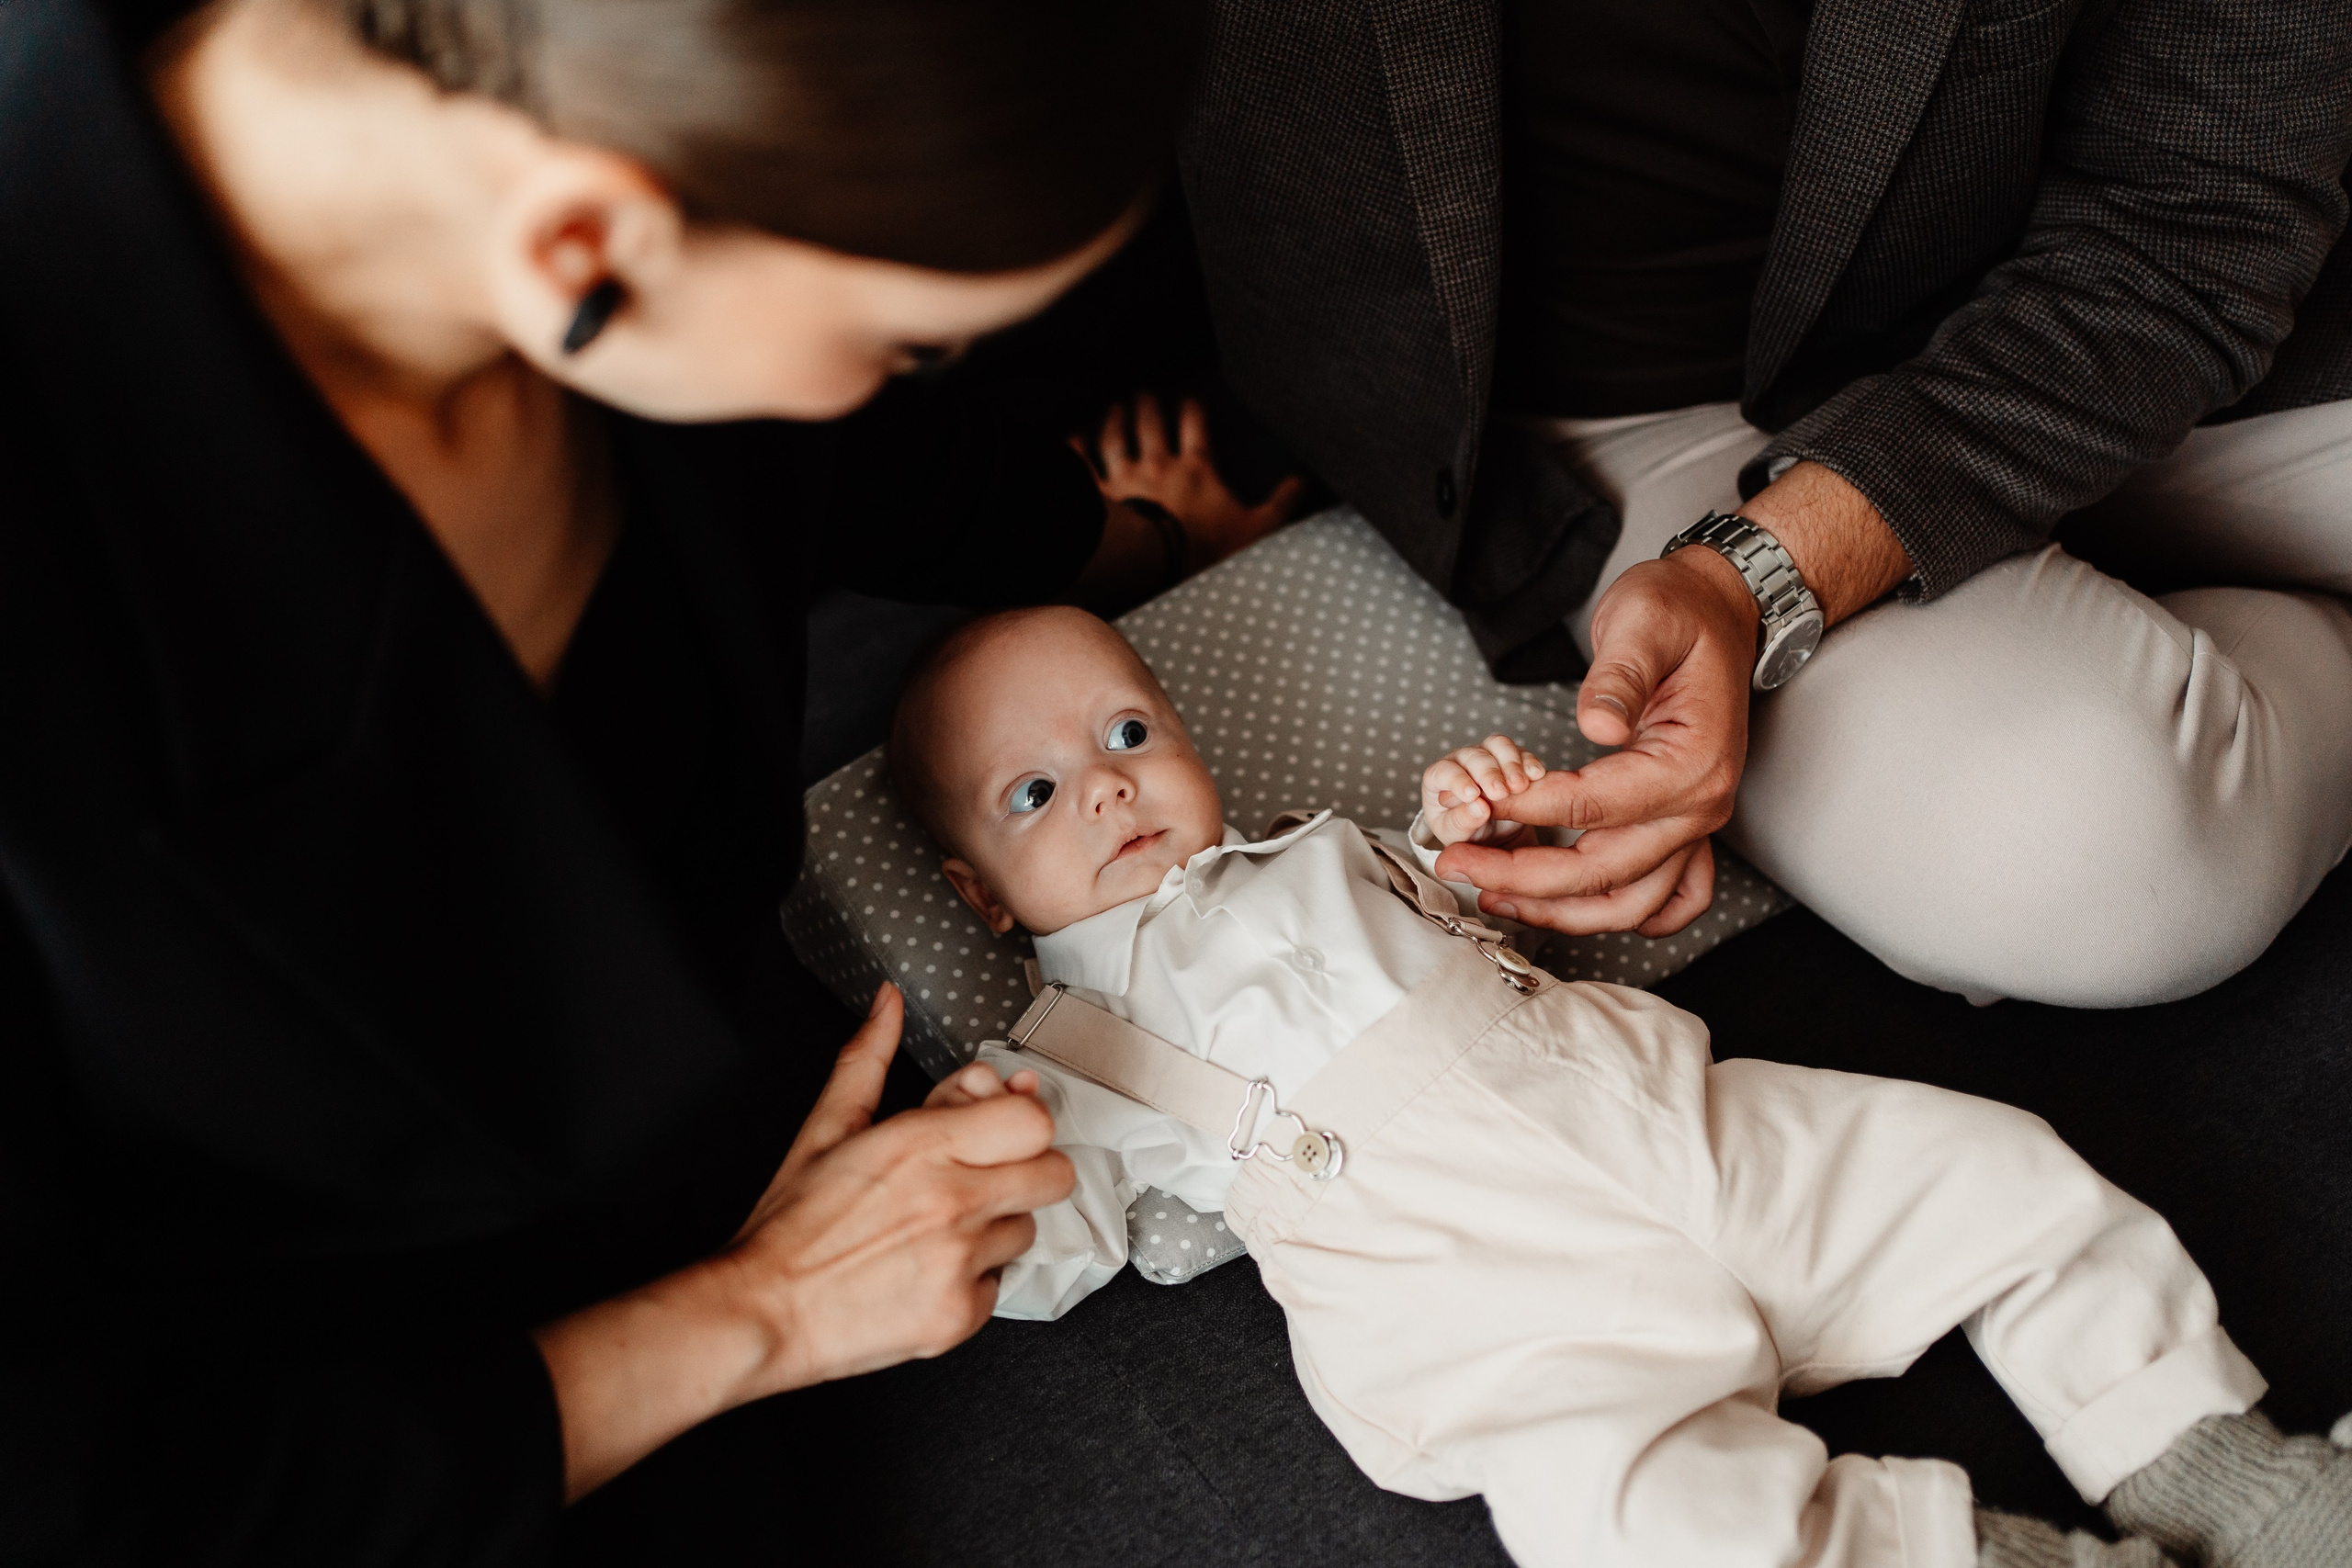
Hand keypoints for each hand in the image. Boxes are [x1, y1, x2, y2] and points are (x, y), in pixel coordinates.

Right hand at [533, 984, 1072, 1497]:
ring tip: (941, 1228)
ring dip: (996, 1225)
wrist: (762, 1312)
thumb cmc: (791, 1226)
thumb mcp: (826, 1128)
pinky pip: (1000, 1284)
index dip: (1019, 1120)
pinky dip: (973, 1278)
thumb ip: (869, 1058)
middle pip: (1054, 1174)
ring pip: (1027, 1229)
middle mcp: (951, 1201)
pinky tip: (930, 1268)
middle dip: (1025, 1169)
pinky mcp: (960, 1315)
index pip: (1033, 1118)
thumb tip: (888, 1004)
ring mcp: (959, 1261)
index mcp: (922, 1145)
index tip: (997, 1130)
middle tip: (984, 1176)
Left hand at [1075, 391, 1307, 571]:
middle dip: (1149, 405)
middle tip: (1145, 392)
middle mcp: (1158, 464)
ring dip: (1116, 418)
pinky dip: (1076, 449)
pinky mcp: (1099, 496)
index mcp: (1196, 468)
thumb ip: (1283, 503)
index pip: (1195, 426)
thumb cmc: (1207, 550)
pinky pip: (1083, 466)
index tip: (1190, 400)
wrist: (1157, 566)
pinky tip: (1072, 436)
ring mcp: (1124, 479)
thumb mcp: (1259, 528)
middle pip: (1151, 423)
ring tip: (1116, 405)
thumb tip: (1307, 480)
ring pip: (1116, 437)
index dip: (1192, 410)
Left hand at [1422, 734, 1546, 846]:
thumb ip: (1463, 821)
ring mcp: (1487, 757)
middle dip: (1488, 773)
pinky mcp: (1510, 759)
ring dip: (1510, 763)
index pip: (1443, 772)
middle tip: (1500, 793)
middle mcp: (1461, 762)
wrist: (1490, 836)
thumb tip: (1479, 807)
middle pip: (1474, 756)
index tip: (1472, 795)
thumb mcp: (1457, 835)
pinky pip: (1520, 752)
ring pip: (1497, 745)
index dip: (1457, 780)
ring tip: (1520, 786)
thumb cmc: (1465, 833)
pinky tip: (1536, 776)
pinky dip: (1529, 762)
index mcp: (1438, 779)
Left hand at [1431, 461, 1910, 939]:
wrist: (1716, 614)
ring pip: (1630, 902)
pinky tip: (1564, 910)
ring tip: (1494, 897)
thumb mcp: (1643, 621)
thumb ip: (1619, 675)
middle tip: (1458, 865)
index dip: (1529, 811)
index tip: (1479, 806)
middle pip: (1604, 871)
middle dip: (1524, 879)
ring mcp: (1695, 825)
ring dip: (1560, 912)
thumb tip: (1597, 724)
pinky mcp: (1680, 828)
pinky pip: (1660, 899)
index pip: (1596, 805)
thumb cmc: (1679, 615)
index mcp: (1693, 762)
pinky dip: (1614, 915)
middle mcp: (1701, 806)